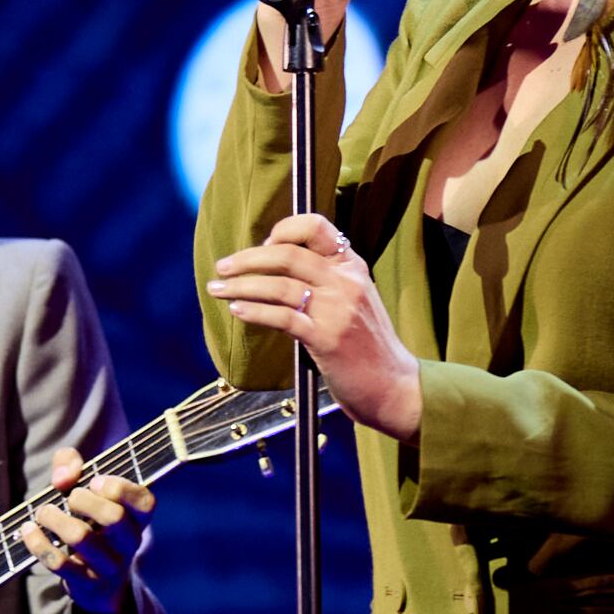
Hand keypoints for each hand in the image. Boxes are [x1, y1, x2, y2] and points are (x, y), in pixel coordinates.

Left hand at [17, 446, 155, 613]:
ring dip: (54, 518)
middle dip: (83, 500)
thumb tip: (61, 478)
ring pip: (81, 537)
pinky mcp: (87, 583)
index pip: (144, 501)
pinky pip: (59, 563)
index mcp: (138, 519)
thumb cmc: (90, 521)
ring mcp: (111, 566)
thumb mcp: (85, 487)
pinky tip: (28, 530)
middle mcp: (130, 543)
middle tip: (70, 499)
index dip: (119, 487)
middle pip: (113, 517)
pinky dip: (38, 542)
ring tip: (43, 512)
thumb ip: (71, 464)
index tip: (94, 482)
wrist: (99, 584)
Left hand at [209, 211, 419, 441]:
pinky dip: (254, 311)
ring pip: (279, 284)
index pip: (317, 227)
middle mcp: (346, 282)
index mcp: (353, 267)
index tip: (264, 243)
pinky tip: (237, 310)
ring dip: (241, 285)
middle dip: (247, 258)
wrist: (395, 386)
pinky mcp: (327, 338)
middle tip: (222, 267)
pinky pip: (281, 316)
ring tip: (218, 289)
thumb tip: (279, 270)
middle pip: (287, 254)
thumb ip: (327, 282)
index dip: (284, 229)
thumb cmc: (368, 348)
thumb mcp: (354, 302)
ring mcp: (337, 310)